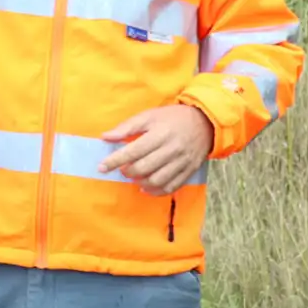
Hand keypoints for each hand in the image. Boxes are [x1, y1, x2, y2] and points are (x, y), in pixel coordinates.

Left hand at [99, 105, 214, 195]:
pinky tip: (146, 188)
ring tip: (134, 178)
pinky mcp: (189, 171)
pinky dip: (156, 191)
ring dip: (141, 183)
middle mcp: (172, 149)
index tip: (101, 167)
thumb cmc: (172, 118)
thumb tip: (105, 137)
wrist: (206, 123)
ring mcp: (182, 162)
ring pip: (158, 180)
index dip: (115, 160)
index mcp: (160, 134)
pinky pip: (172, 187)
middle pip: (144, 167)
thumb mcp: (149, 116)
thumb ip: (127, 127)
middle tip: (122, 170)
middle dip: (128, 172)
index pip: (133, 151)